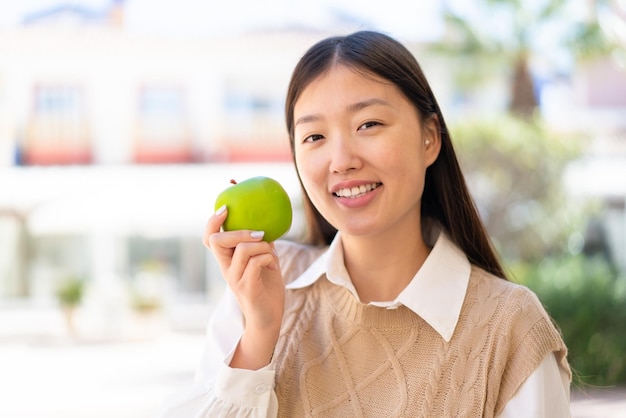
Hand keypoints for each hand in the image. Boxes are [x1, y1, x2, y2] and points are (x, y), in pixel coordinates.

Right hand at [204, 206, 284, 368]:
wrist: (269, 319)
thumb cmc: (267, 289)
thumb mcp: (264, 261)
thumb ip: (261, 243)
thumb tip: (267, 222)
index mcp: (227, 261)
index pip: (210, 238)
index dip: (213, 220)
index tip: (225, 206)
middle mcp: (226, 269)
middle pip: (217, 241)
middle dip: (238, 231)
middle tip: (258, 232)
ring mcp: (234, 279)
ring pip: (242, 249)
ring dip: (262, 246)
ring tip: (271, 255)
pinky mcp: (246, 288)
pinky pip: (256, 262)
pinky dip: (268, 258)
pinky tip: (274, 266)